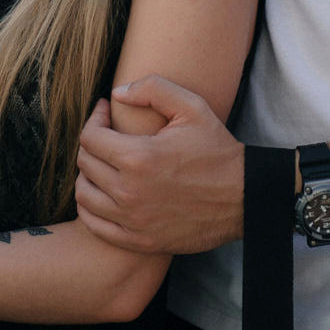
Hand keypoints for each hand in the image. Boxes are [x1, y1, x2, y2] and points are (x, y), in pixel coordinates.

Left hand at [74, 76, 244, 254]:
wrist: (244, 198)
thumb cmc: (217, 151)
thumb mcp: (192, 107)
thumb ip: (152, 89)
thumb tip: (117, 94)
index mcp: (138, 157)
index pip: (90, 137)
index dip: (94, 119)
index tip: (105, 113)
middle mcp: (130, 191)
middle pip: (85, 164)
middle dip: (92, 144)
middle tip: (107, 136)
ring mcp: (133, 220)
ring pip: (84, 195)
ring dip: (88, 175)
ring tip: (104, 164)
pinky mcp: (139, 240)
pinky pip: (95, 225)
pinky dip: (91, 208)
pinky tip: (104, 194)